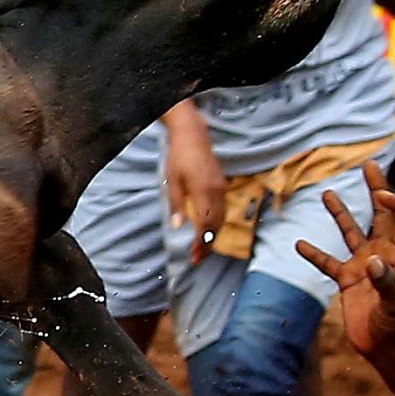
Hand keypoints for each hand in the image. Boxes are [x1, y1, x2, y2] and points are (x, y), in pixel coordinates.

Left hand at [166, 128, 225, 245]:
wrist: (193, 136)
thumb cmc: (179, 157)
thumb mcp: (172, 182)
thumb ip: (177, 205)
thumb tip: (178, 226)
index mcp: (203, 192)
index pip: (205, 224)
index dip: (200, 242)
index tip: (193, 255)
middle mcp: (216, 192)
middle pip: (216, 225)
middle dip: (208, 244)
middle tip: (197, 258)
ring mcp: (221, 188)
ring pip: (221, 219)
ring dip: (212, 236)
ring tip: (201, 249)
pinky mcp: (222, 185)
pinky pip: (222, 210)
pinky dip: (215, 224)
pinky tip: (207, 230)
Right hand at [293, 162, 394, 358]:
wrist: (388, 350)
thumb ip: (385, 282)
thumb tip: (372, 261)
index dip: (394, 203)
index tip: (381, 193)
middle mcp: (383, 255)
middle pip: (380, 215)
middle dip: (376, 189)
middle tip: (369, 164)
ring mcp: (364, 267)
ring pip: (351, 233)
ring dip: (340, 212)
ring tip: (326, 192)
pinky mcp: (348, 281)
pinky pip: (327, 263)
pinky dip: (313, 254)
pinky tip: (298, 243)